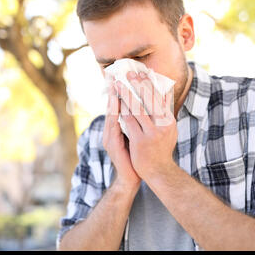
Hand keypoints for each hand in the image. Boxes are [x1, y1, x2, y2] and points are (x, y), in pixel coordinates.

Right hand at [103, 75, 140, 189]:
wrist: (131, 178)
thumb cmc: (136, 156)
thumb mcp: (136, 136)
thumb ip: (135, 122)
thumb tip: (145, 106)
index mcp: (116, 128)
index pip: (117, 106)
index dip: (119, 92)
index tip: (122, 77)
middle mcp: (110, 131)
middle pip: (112, 107)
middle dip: (115, 91)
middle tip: (117, 76)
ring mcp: (109, 138)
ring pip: (111, 114)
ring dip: (113, 100)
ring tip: (116, 86)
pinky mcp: (112, 145)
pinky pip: (113, 126)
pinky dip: (115, 114)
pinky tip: (119, 105)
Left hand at [115, 71, 177, 180]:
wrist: (159, 171)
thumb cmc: (161, 148)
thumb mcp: (168, 129)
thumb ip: (165, 111)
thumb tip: (166, 91)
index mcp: (170, 120)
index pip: (160, 97)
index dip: (152, 83)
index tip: (145, 71)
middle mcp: (163, 125)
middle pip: (150, 99)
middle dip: (138, 84)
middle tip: (130, 72)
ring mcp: (152, 133)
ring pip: (137, 108)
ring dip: (126, 94)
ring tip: (118, 83)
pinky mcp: (140, 141)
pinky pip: (129, 121)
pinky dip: (122, 109)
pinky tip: (116, 101)